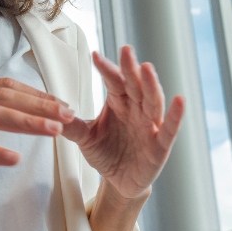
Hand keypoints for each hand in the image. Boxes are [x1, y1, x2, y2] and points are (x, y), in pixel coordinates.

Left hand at [63, 45, 184, 199]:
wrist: (119, 181)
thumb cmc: (105, 152)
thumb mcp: (84, 138)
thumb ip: (70, 125)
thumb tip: (52, 111)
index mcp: (118, 102)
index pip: (113, 81)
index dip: (106, 69)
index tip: (94, 55)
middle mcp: (136, 109)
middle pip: (134, 85)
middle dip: (130, 68)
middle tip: (125, 49)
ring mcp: (149, 126)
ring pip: (152, 101)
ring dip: (151, 85)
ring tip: (147, 68)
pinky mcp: (160, 146)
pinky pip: (169, 129)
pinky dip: (175, 115)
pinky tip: (179, 100)